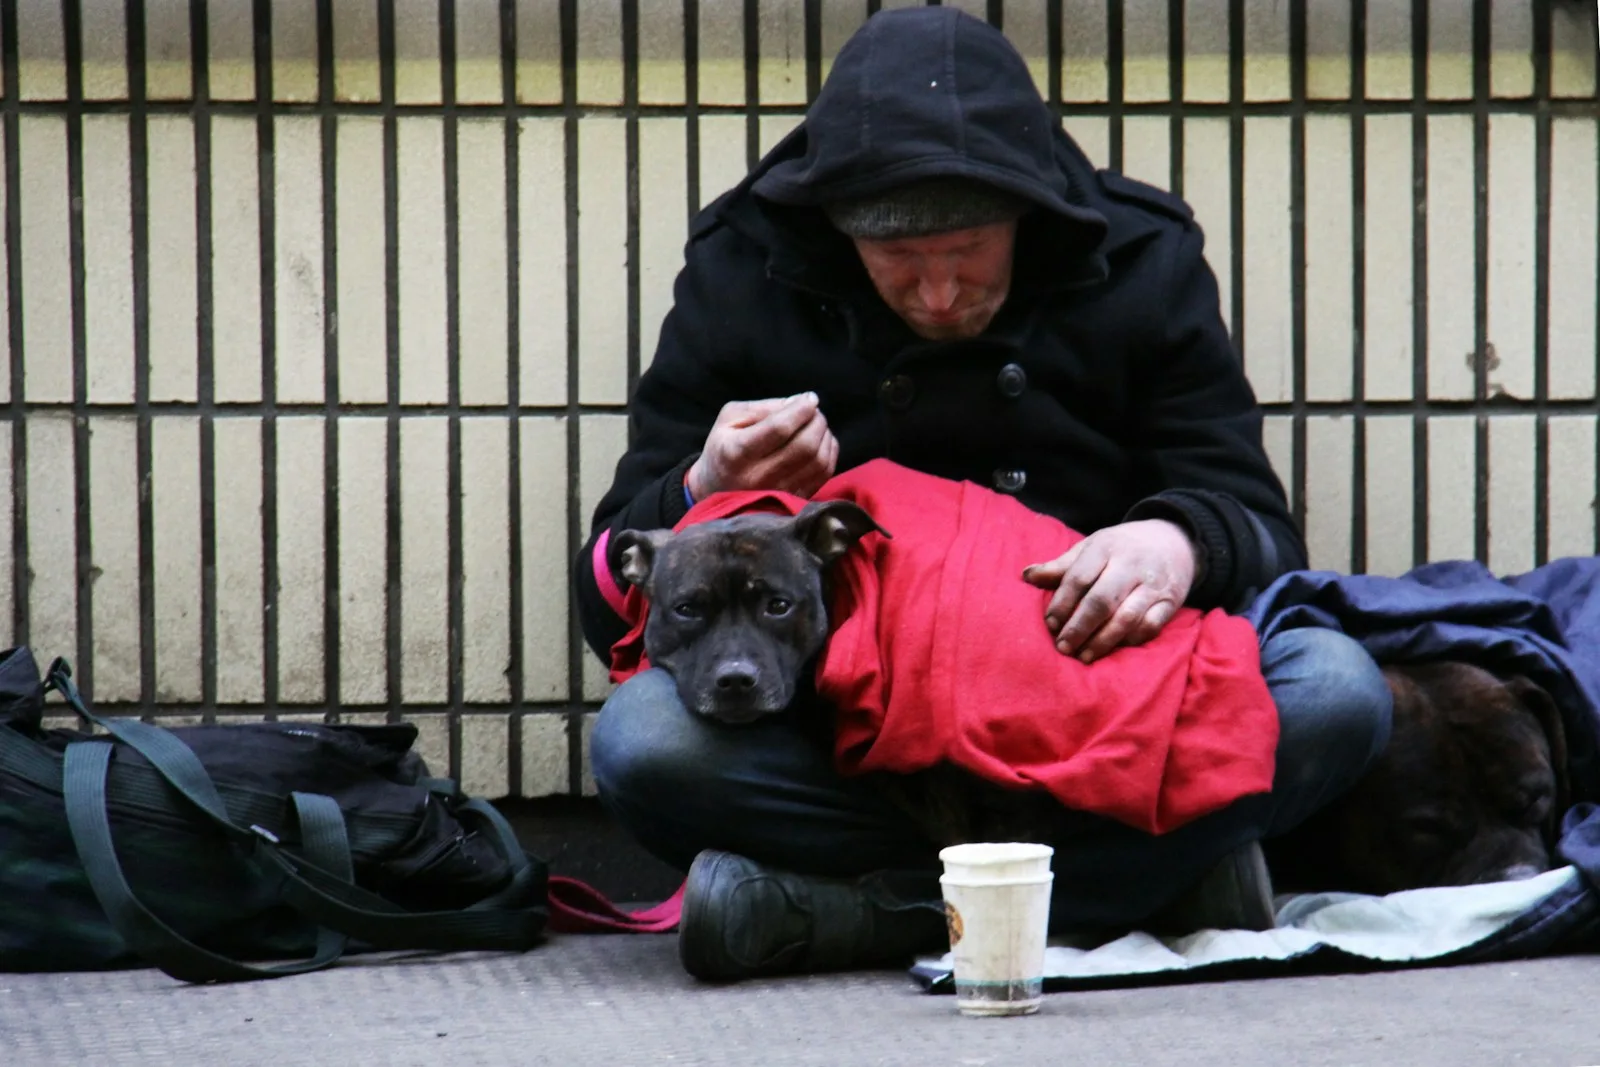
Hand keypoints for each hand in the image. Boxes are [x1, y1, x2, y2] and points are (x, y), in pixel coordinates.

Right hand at [686, 393, 839, 499]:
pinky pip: (823, 475)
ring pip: (817, 461)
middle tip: (814, 411)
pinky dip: (829, 452)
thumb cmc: (724, 448)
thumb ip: (763, 407)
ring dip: (825, 436)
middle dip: (816, 421)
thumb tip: (800, 402)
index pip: (779, 429)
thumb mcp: (730, 418)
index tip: (809, 398)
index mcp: (737, 453)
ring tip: (817, 424)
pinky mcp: (793, 500)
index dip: (800, 410)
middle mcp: (758, 477)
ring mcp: (778, 492)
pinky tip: (821, 442)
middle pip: (804, 446)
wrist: (716, 489)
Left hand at [1021, 519, 1199, 663]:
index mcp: (1105, 548)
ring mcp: (1153, 585)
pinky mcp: (1170, 602)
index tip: (1050, 624)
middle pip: (1101, 600)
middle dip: (1079, 627)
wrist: (1175, 540)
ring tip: (1084, 656)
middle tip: (1063, 647)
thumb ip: (1061, 566)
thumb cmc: (1122, 547)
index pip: (1078, 578)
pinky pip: (1150, 627)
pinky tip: (1113, 650)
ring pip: (1126, 618)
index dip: (1061, 604)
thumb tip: (1026, 576)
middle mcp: (1130, 565)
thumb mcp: (1092, 548)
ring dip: (1102, 641)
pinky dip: (1130, 641)